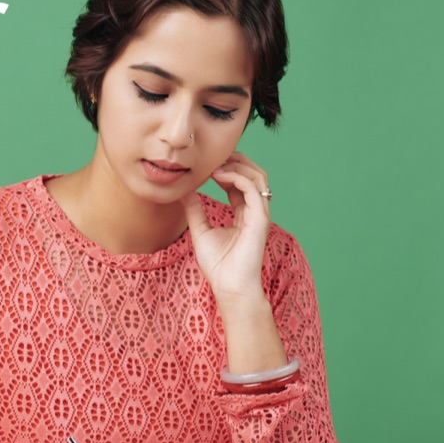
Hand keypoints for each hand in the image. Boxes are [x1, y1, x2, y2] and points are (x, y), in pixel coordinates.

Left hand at [181, 151, 271, 301]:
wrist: (229, 287)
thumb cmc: (219, 265)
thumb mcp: (200, 231)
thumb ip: (195, 210)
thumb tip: (184, 191)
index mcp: (244, 213)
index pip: (241, 182)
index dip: (226, 169)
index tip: (206, 165)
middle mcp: (255, 211)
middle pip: (254, 174)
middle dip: (236, 160)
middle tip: (214, 156)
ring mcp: (260, 214)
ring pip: (258, 176)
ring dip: (238, 165)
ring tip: (216, 164)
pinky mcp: (260, 218)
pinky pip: (252, 188)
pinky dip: (237, 177)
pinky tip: (219, 175)